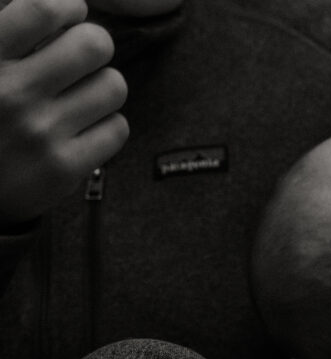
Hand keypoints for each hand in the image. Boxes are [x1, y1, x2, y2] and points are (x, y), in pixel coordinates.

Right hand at [0, 0, 128, 226]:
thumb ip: (10, 35)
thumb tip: (59, 10)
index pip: (43, 9)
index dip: (68, 7)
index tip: (70, 14)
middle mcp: (12, 93)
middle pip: (94, 44)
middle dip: (93, 46)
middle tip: (82, 57)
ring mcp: (40, 133)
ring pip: (114, 86)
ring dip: (103, 87)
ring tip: (81, 94)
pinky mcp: (63, 168)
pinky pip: (117, 129)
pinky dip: (106, 125)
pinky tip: (83, 126)